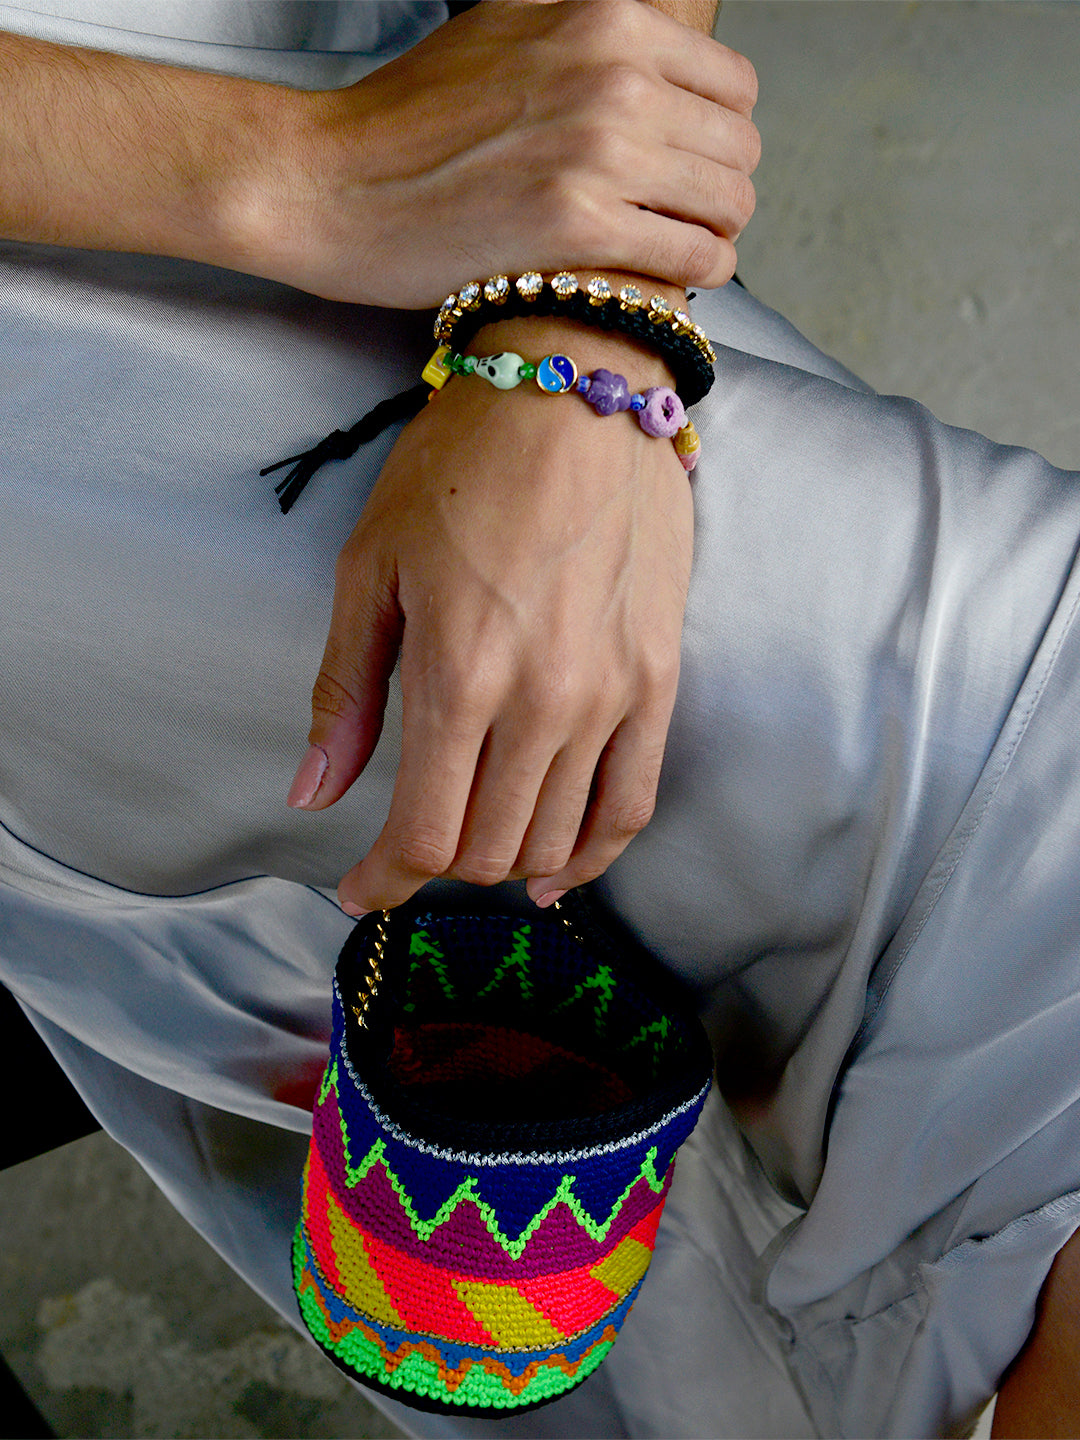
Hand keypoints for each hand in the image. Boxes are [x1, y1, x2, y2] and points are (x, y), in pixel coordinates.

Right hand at [254, 0, 758, 304]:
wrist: (333, 182)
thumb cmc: (411, 117)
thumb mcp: (509, 27)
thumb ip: (585, 30)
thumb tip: (647, 49)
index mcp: (606, 19)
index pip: (730, 83)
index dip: (719, 133)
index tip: (692, 165)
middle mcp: (615, 76)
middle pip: (738, 146)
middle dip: (720, 188)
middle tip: (685, 217)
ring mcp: (600, 152)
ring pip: (726, 202)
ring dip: (715, 233)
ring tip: (681, 250)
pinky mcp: (580, 227)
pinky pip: (693, 255)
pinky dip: (700, 272)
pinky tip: (674, 279)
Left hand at [287, 326, 693, 911]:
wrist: (577, 389)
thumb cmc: (461, 466)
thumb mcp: (371, 569)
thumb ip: (345, 693)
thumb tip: (314, 797)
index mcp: (457, 676)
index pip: (425, 835)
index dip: (384, 881)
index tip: (358, 891)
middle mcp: (542, 703)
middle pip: (489, 849)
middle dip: (437, 866)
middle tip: (410, 843)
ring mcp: (611, 697)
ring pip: (557, 839)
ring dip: (505, 861)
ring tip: (474, 842)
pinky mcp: (659, 681)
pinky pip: (633, 804)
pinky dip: (593, 856)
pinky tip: (560, 873)